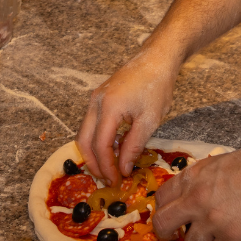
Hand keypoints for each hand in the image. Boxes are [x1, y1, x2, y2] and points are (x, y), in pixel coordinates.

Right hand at [76, 48, 178, 183]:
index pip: (100, 146)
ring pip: (85, 132)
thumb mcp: (149, 120)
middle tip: (107, 179)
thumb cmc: (157, 86)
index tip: (117, 181)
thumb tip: (123, 168)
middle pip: (84, 140)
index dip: (107, 166)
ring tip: (109, 167)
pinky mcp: (100, 97)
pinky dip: (98, 139)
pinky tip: (113, 148)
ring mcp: (95, 99)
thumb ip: (134, 145)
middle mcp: (95, 103)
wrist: (156, 59)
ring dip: (94, 152)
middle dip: (94, 163)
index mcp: (108, 108)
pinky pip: (92, 123)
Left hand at [151, 144, 240, 240]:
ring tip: (216, 235)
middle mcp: (196, 200)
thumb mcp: (217, 163)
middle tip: (177, 234)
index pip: (161, 198)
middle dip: (167, 231)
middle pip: (163, 224)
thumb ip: (199, 179)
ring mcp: (213, 221)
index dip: (165, 208)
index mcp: (192, 178)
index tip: (173, 214)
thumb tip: (188, 193)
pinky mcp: (232, 238)